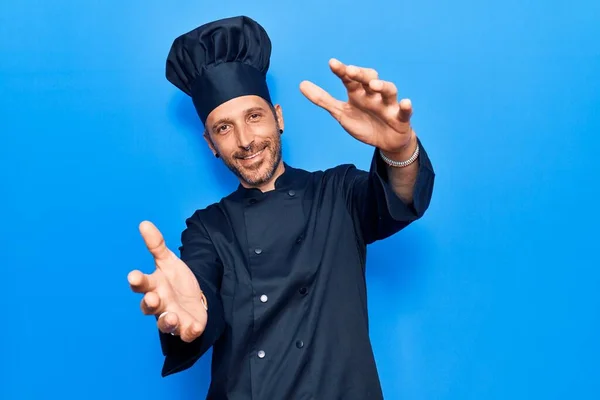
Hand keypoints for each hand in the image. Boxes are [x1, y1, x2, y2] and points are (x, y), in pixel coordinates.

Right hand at [128, 221, 206, 342]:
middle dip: (149, 303)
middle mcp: (160, 304)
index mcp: (154, 286)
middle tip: (151, 299)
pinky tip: (193, 327)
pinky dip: (188, 331)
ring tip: (171, 316)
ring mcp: (173, 317)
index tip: (133, 275)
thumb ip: (156, 245)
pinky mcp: (187, 328)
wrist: (195, 298)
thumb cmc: (175, 281)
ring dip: (166, 320)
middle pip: (149, 306)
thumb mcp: (168, 261)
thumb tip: (144, 223)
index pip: (141, 284)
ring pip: (165, 324)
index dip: (137, 281)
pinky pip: (186, 333)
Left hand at [300, 58, 415, 156]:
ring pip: (389, 90)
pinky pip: (405, 111)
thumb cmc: (364, 123)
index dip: (341, 71)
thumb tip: (301, 84)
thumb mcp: (340, 113)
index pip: (349, 79)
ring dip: (383, 86)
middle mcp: (374, 95)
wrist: (386, 141)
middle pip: (369, 79)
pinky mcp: (401, 118)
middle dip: (360, 74)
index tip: (332, 63)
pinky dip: (407, 107)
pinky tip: (406, 103)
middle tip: (350, 71)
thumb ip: (322, 99)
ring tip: (374, 85)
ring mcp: (388, 105)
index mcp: (358, 93)